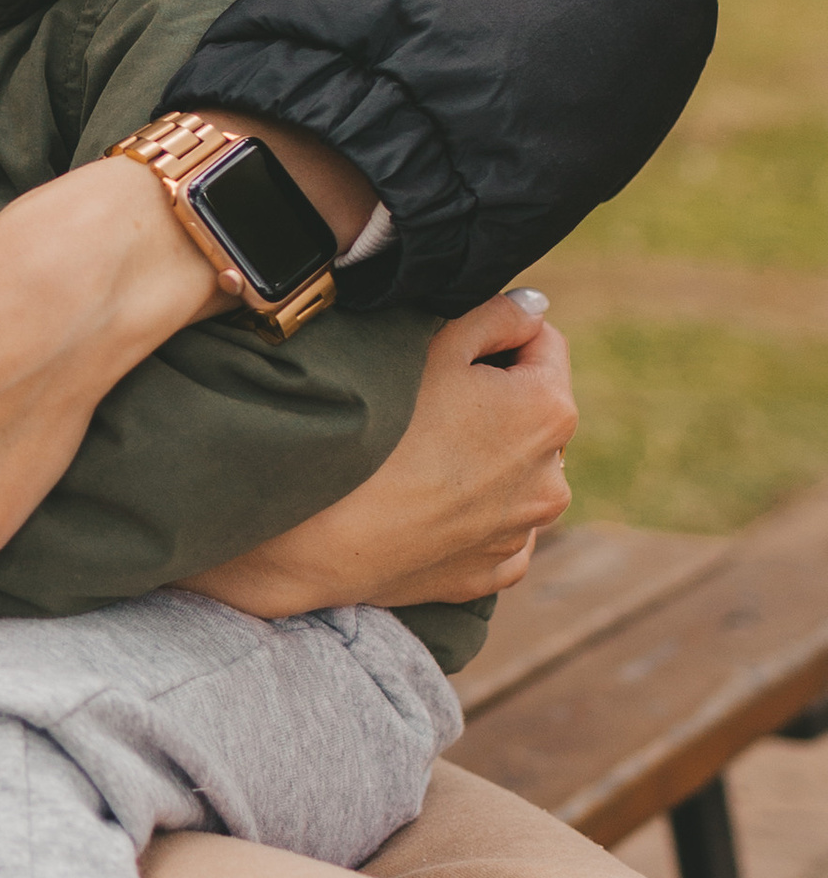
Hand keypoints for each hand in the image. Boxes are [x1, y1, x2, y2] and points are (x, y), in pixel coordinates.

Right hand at [185, 290, 574, 615]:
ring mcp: (524, 530)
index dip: (498, 335)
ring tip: (423, 455)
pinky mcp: (495, 569)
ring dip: (489, 459)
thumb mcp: (436, 348)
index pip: (545, 344)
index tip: (455, 349)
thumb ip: (497, 316)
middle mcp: (554, 476)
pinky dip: (473, 514)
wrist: (323, 534)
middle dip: (498, 401)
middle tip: (431, 404)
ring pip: (518, 473)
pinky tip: (426, 503)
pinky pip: (497, 529)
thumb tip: (533, 308)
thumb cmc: (379, 429)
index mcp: (551, 412)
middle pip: (534, 413)